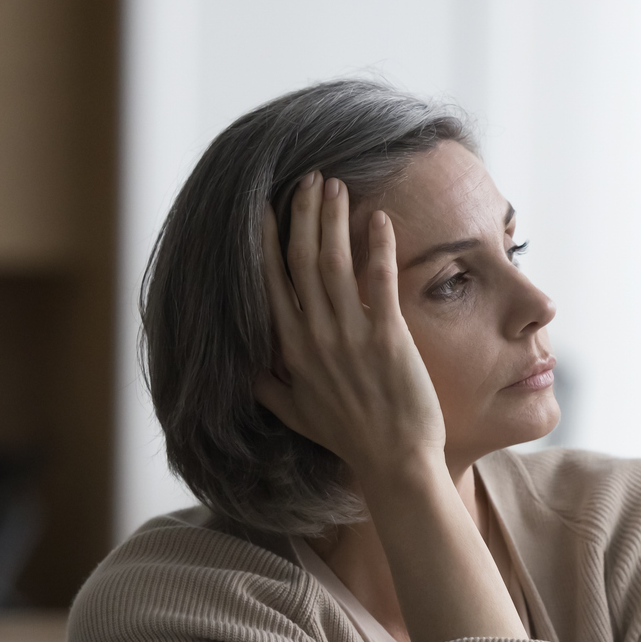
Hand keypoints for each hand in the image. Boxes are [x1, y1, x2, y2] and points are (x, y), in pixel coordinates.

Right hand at [255, 172, 446, 489]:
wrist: (394, 462)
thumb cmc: (349, 439)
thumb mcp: (295, 415)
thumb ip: (268, 387)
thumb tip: (246, 369)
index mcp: (292, 351)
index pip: (272, 283)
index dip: (268, 241)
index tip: (265, 208)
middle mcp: (315, 338)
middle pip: (301, 261)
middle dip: (302, 214)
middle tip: (308, 179)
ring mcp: (350, 337)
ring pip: (333, 263)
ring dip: (332, 219)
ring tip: (335, 185)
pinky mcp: (387, 338)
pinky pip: (379, 281)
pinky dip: (377, 245)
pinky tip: (377, 217)